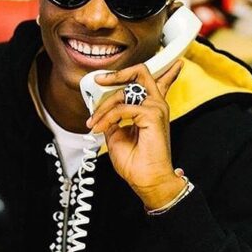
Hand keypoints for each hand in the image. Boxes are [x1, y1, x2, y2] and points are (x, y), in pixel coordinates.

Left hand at [86, 61, 184, 209]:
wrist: (146, 180)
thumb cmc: (136, 162)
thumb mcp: (116, 135)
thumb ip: (112, 118)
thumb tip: (102, 110)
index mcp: (151, 108)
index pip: (153, 79)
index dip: (132, 72)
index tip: (106, 76)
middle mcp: (156, 105)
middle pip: (139, 73)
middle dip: (117, 74)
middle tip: (99, 80)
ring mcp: (156, 108)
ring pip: (125, 91)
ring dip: (104, 107)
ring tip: (95, 123)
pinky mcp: (153, 115)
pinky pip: (122, 108)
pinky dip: (107, 117)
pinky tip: (101, 128)